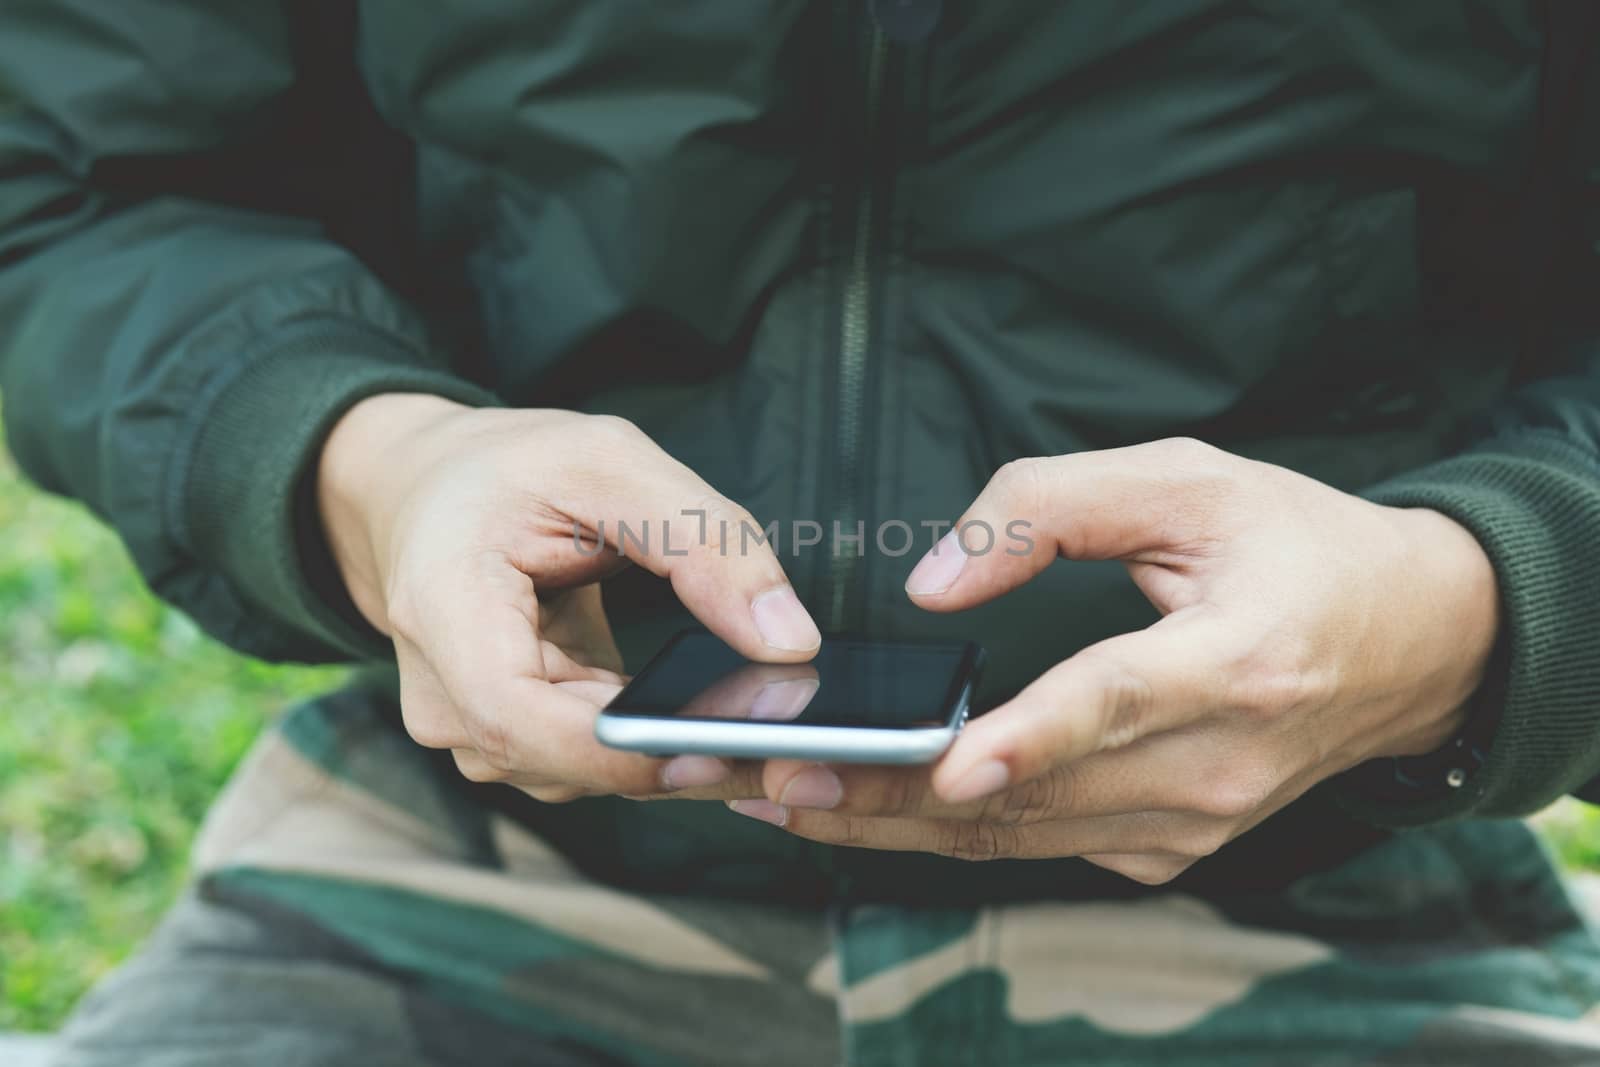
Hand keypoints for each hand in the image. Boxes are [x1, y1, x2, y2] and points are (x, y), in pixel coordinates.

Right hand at [316, 394, 819, 801]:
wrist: (428, 489)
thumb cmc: (506, 470)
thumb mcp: (611, 462)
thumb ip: (707, 543)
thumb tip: (790, 641)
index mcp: (444, 608)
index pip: (517, 718)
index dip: (616, 752)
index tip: (717, 748)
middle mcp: (440, 691)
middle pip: (564, 762)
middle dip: (677, 755)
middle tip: (788, 735)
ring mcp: (468, 726)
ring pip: (584, 776)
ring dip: (669, 754)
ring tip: (754, 712)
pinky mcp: (508, 738)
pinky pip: (588, 763)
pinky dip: (649, 743)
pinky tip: (707, 711)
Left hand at [729, 438, 1498, 883]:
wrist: (1415, 643)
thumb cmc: (1299, 547)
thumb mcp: (1190, 480)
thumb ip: (1052, 507)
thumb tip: (934, 584)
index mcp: (1238, 658)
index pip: (1119, 702)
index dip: (1031, 737)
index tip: (947, 763)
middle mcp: (1222, 762)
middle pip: (1038, 792)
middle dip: (896, 791)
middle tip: (774, 777)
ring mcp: (1200, 820)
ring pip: (1025, 837)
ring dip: (900, 824)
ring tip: (790, 800)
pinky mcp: (1175, 845)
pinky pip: (1047, 846)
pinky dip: (957, 832)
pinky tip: (876, 810)